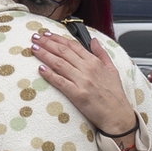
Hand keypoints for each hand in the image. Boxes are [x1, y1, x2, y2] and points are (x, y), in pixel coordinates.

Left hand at [29, 24, 138, 140]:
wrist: (118, 115)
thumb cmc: (115, 96)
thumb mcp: (112, 70)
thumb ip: (102, 53)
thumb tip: (94, 40)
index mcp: (95, 62)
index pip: (73, 45)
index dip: (58, 38)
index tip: (47, 34)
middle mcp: (87, 69)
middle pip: (63, 52)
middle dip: (47, 43)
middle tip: (35, 37)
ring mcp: (82, 81)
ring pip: (59, 64)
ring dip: (44, 54)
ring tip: (34, 48)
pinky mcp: (77, 95)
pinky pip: (60, 82)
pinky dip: (49, 74)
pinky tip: (40, 68)